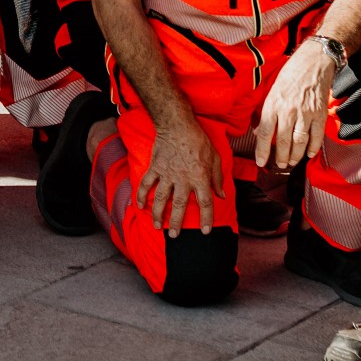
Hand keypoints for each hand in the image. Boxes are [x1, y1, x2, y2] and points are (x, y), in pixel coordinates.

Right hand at [140, 110, 223, 232]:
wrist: (177, 124)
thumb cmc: (198, 139)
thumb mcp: (214, 157)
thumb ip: (217, 178)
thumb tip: (221, 195)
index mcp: (200, 177)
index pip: (205, 203)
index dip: (206, 219)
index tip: (205, 231)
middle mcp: (183, 179)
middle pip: (179, 206)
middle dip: (176, 223)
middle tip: (174, 236)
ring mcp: (167, 174)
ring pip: (161, 199)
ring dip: (158, 214)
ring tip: (157, 226)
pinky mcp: (155, 167)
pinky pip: (147, 184)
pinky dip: (141, 195)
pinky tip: (139, 206)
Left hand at [253, 39, 336, 169]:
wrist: (314, 61)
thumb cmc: (290, 73)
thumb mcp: (272, 89)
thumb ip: (266, 110)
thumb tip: (259, 131)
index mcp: (273, 104)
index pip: (264, 133)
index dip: (261, 150)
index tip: (261, 162)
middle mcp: (288, 110)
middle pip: (282, 141)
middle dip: (280, 157)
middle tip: (279, 165)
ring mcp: (305, 113)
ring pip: (299, 142)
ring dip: (295, 156)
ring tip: (291, 162)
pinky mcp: (320, 114)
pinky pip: (316, 137)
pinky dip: (312, 148)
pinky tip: (308, 154)